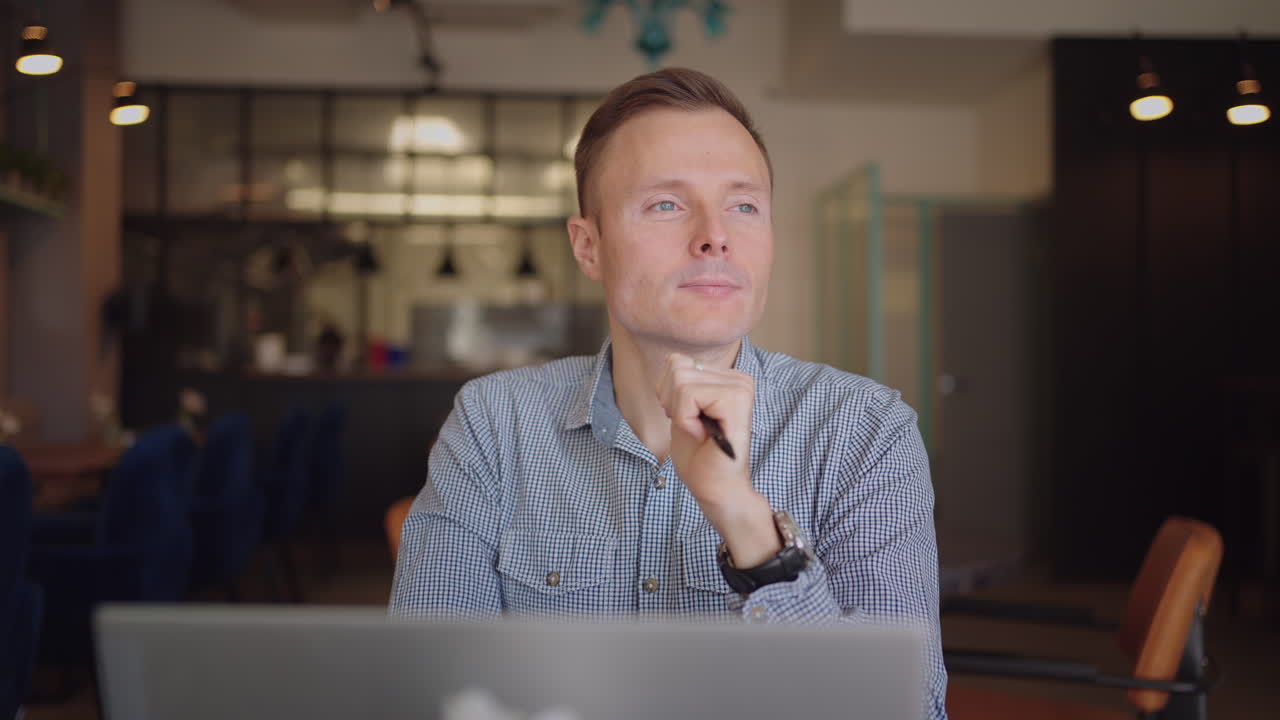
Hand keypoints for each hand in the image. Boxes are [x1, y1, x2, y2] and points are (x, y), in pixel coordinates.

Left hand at [657, 354, 779, 565]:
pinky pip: (688, 395)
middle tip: (692, 427)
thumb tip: (674, 360)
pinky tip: (702, 434)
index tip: (688, 420)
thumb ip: (680, 381)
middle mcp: (738, 378)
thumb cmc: (700, 456)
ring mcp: (740, 387)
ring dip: (679, 412)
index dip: (669, 395)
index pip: (676, 362)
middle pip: (676, 368)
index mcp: (727, 378)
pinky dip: (685, 419)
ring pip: (679, 380)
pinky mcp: (736, 399)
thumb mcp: (681, 409)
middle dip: (672, 402)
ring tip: (698, 431)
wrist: (716, 490)